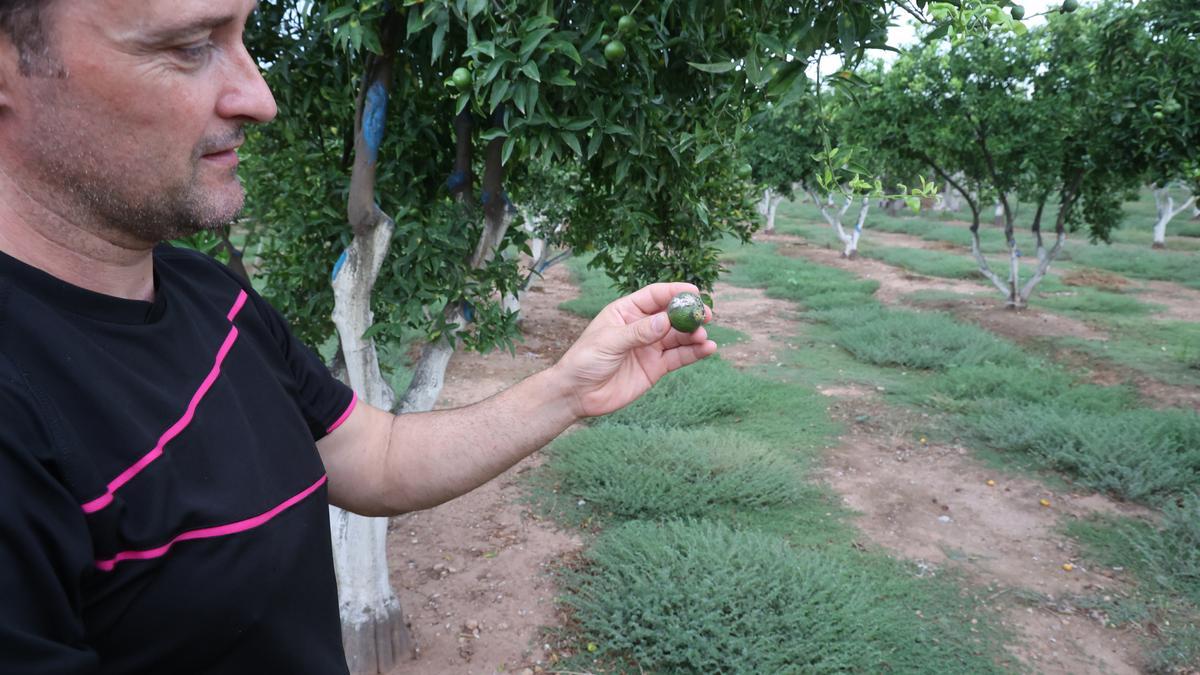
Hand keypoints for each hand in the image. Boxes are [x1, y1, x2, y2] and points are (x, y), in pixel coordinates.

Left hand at [552, 282, 717, 418]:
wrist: (577, 394)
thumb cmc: (585, 361)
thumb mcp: (609, 342)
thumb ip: (639, 333)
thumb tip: (666, 321)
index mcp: (626, 312)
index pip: (655, 296)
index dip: (675, 292)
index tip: (694, 292)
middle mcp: (642, 327)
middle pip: (672, 316)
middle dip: (690, 314)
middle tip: (706, 315)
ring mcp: (650, 347)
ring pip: (679, 336)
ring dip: (694, 334)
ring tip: (703, 337)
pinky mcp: (656, 367)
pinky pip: (679, 357)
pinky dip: (695, 353)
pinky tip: (708, 349)